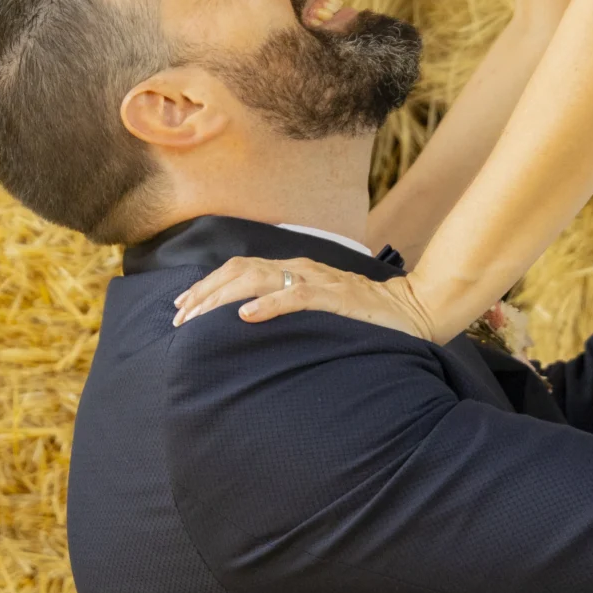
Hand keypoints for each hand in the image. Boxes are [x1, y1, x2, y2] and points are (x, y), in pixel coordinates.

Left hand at [171, 254, 441, 338]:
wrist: (414, 309)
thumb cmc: (365, 315)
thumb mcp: (319, 307)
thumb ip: (289, 306)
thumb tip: (249, 323)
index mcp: (294, 270)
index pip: (239, 269)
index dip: (206, 285)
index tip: (181, 307)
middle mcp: (301, 269)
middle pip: (239, 271)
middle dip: (204, 293)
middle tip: (178, 319)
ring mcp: (318, 281)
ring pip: (257, 279)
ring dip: (222, 298)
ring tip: (197, 317)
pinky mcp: (336, 298)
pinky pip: (295, 297)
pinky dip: (267, 305)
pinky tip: (244, 317)